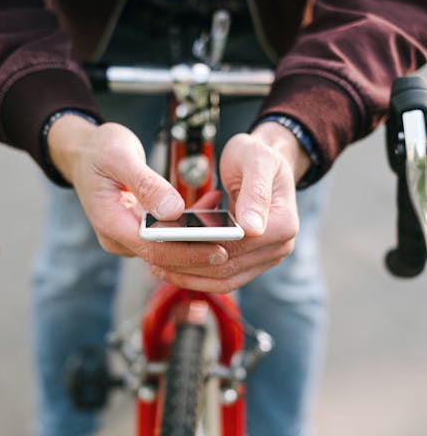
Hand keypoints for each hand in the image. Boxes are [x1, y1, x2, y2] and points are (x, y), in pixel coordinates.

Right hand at [47, 115, 229, 269]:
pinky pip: (168, 236)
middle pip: (164, 256)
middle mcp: (119, 238)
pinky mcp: (138, 231)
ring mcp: (128, 237)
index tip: (219, 247)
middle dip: (200, 251)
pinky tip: (213, 208)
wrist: (82, 151)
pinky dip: (190, 227)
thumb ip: (146, 184)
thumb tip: (174, 211)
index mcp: (110, 224)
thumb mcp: (120, 156)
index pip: (153, 250)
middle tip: (236, 243)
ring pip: (168, 248)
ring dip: (199, 239)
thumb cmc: (99, 150)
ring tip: (230, 224)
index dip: (188, 253)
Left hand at [150, 121, 311, 291]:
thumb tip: (252, 229)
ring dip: (189, 276)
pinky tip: (170, 266)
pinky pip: (223, 277)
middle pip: (227, 269)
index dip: (200, 249)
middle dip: (188, 266)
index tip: (168, 244)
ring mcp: (266, 258)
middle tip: (153, 258)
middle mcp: (279, 247)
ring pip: (223, 280)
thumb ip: (254, 192)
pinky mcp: (252, 263)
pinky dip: (197, 275)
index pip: (235, 248)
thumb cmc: (257, 156)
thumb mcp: (255, 161)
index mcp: (282, 226)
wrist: (266, 162)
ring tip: (157, 266)